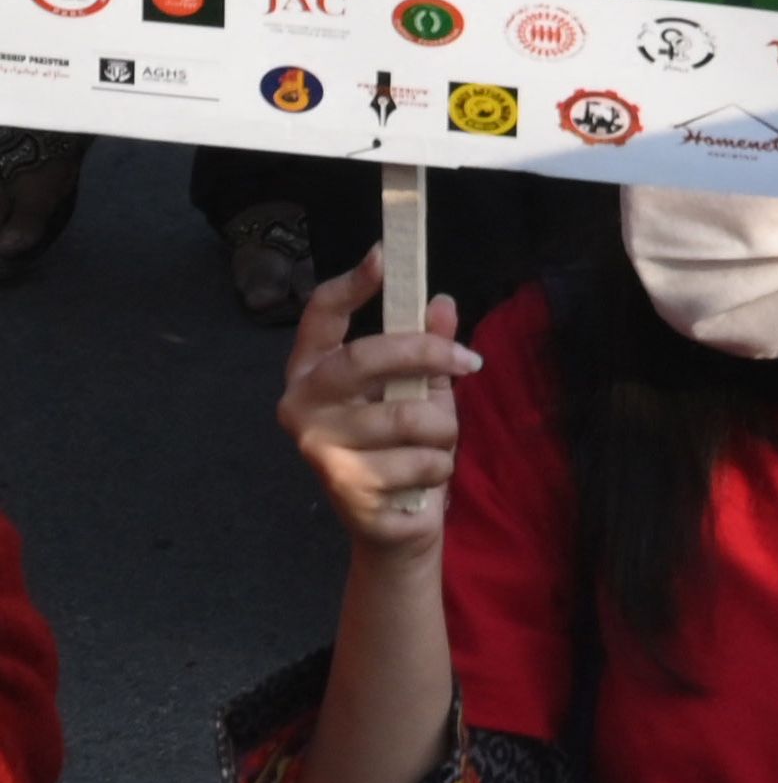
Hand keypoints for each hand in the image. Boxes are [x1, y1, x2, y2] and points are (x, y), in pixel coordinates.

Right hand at [279, 251, 479, 555]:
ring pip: (411, 414)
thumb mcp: (418, 391)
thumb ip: (426, 348)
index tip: (383, 255)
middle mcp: (302, 407)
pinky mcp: (346, 486)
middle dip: (429, 353)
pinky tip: (423, 478)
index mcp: (314, 374)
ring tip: (436, 443)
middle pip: (368, 356)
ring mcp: (319, 448)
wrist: (392, 527)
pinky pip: (423, 458)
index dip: (350, 285)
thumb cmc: (401, 448)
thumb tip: (441, 302)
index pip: (320, 318)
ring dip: (445, 428)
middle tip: (469, 361)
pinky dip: (442, 466)